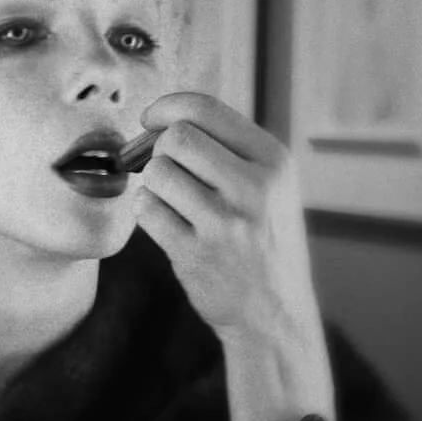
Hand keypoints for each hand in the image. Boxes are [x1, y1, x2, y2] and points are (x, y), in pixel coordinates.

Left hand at [130, 92, 322, 349]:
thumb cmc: (264, 240)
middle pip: (176, 138)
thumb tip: (163, 118)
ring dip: (154, 183)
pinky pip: (147, 209)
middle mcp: (254, 188)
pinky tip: (165, 221)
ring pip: (158, 172)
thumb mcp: (272, 186)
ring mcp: (224, 223)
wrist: (275, 313)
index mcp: (274, 161)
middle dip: (160, 149)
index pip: (205, 109)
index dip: (166, 107)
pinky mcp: (195, 254)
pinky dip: (147, 210)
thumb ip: (229, 149)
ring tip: (171, 199)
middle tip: (166, 168)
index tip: (151, 119)